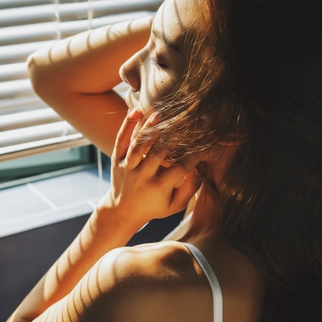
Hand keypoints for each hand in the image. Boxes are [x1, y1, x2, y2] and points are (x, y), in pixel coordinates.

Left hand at [102, 107, 202, 228]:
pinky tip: (136, 110)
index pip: (180, 168)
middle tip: (187, 120)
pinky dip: (126, 125)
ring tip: (161, 114)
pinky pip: (120, 141)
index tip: (204, 143)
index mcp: (158, 188)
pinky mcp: (116, 160)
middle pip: (159, 152)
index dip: (194, 155)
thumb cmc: (155, 206)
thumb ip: (190, 188)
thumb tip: (200, 168)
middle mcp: (142, 177)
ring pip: (139, 145)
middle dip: (174, 136)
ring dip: (150, 128)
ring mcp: (127, 167)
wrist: (123, 211)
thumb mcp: (176, 205)